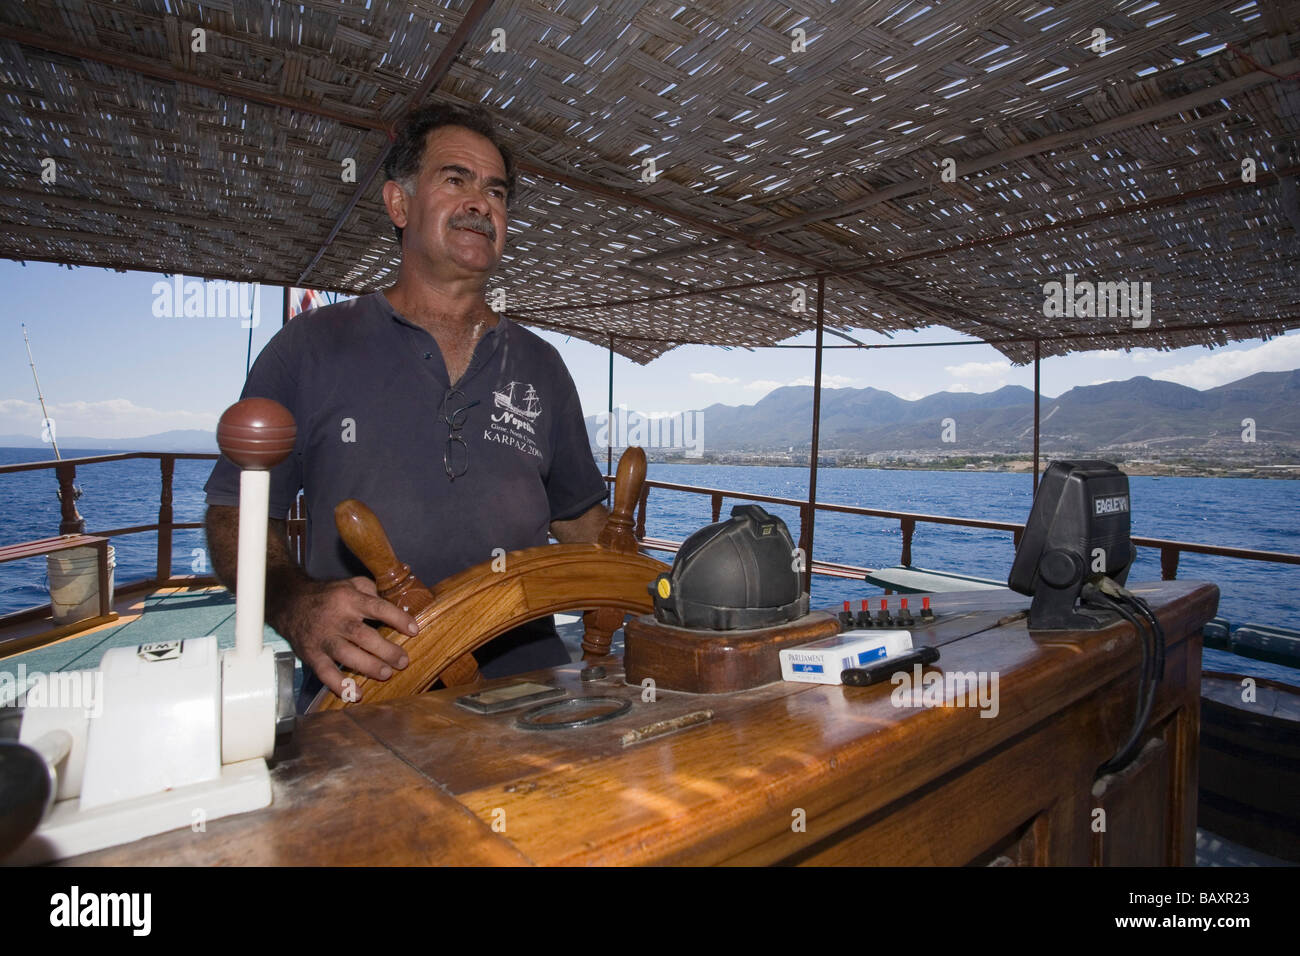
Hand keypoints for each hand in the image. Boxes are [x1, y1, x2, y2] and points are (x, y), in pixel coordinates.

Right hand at [273, 576, 417, 701]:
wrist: (290, 603)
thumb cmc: (329, 595)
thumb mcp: (351, 583)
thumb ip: (373, 592)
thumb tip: (399, 605)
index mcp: (349, 599)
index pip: (377, 608)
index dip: (397, 619)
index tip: (414, 630)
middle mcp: (336, 618)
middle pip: (363, 636)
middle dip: (386, 650)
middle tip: (403, 661)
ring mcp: (323, 638)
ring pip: (346, 655)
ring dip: (368, 667)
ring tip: (386, 674)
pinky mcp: (311, 654)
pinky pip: (325, 673)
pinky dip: (340, 685)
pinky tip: (356, 694)